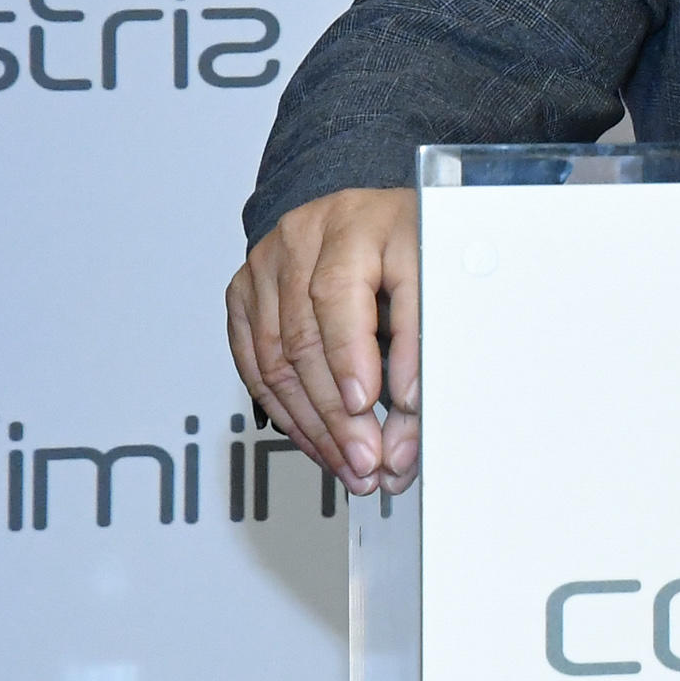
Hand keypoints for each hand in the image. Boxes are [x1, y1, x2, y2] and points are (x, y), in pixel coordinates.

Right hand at [225, 186, 420, 494]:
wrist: (370, 217)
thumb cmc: (410, 244)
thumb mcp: (434, 278)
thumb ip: (422, 348)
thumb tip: (409, 423)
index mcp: (358, 223)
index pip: (340, 293)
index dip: (352, 355)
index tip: (369, 404)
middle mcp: (304, 237)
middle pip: (305, 335)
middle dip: (337, 410)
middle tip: (367, 457)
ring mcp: (265, 265)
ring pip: (275, 359)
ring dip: (313, 424)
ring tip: (348, 463)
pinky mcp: (244, 294)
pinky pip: (254, 365)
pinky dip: (287, 412)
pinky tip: (317, 441)